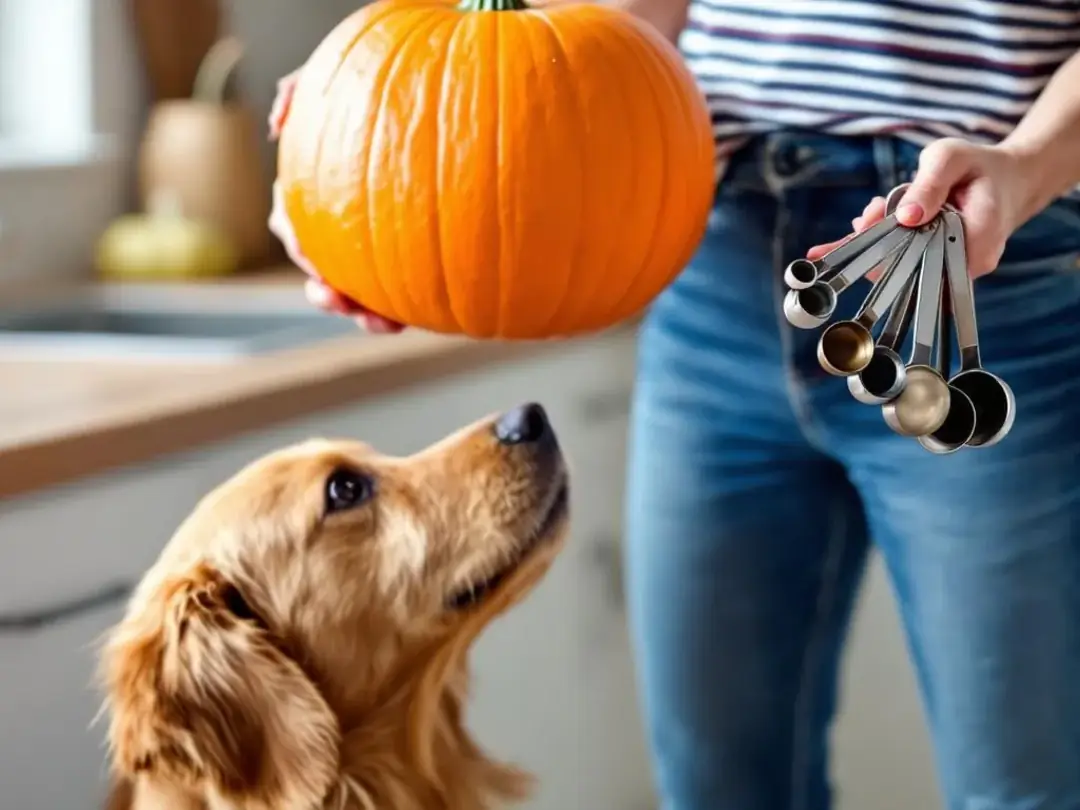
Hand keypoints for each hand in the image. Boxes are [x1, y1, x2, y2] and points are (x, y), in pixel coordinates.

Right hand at [268, 70, 404, 333]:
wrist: (433, 100)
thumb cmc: (372, 87)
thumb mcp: (333, 78)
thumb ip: (301, 92)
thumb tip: (277, 124)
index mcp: (309, 194)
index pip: (292, 227)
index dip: (300, 249)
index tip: (316, 265)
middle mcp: (333, 226)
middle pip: (319, 270)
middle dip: (326, 294)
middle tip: (339, 299)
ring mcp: (365, 247)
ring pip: (354, 292)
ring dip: (361, 314)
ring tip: (382, 324)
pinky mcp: (399, 261)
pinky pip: (394, 293)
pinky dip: (398, 309)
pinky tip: (415, 318)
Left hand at [807, 138, 1037, 278]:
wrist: (1009, 181)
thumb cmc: (979, 167)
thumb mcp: (952, 158)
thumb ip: (930, 184)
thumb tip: (906, 217)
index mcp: (980, 237)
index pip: (927, 260)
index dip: (890, 244)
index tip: (869, 219)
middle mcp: (971, 264)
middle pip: (911, 269)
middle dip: (880, 243)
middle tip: (868, 212)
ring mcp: (957, 271)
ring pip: (906, 269)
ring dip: (882, 242)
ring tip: (877, 210)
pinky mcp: (944, 269)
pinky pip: (910, 265)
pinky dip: (890, 245)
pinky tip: (878, 223)